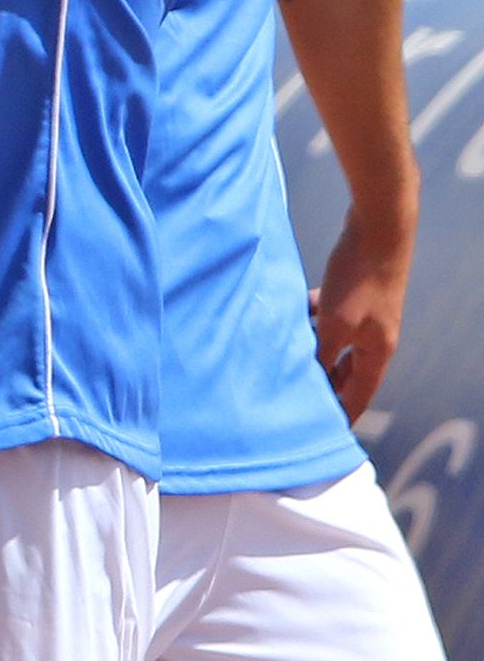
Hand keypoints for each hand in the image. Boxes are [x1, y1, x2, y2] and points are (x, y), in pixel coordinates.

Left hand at [312, 209, 416, 423]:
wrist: (378, 227)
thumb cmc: (358, 277)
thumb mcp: (334, 322)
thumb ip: (321, 352)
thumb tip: (306, 377)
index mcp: (377, 353)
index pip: (358, 396)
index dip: (339, 415)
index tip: (320, 432)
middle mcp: (375, 338)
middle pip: (346, 370)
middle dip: (322, 383)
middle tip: (292, 395)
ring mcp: (366, 313)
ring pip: (335, 341)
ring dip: (312, 348)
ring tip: (283, 356)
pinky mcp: (355, 291)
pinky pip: (330, 315)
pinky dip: (312, 318)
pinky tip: (291, 312)